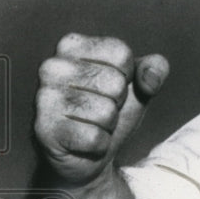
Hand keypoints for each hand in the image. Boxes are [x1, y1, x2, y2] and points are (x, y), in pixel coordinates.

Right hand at [34, 33, 168, 185]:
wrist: (89, 153)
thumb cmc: (111, 110)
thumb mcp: (139, 84)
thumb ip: (155, 68)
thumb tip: (150, 78)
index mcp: (72, 45)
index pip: (121, 53)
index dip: (128, 76)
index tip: (111, 86)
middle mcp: (52, 67)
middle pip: (115, 83)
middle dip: (118, 102)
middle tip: (99, 109)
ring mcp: (44, 98)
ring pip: (106, 112)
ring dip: (108, 125)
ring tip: (91, 124)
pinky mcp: (44, 130)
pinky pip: (95, 138)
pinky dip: (99, 144)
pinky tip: (82, 141)